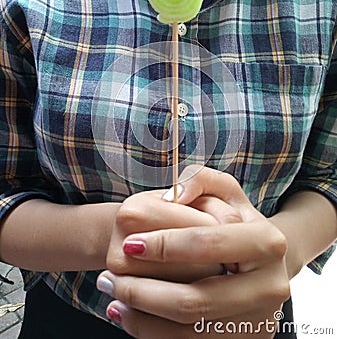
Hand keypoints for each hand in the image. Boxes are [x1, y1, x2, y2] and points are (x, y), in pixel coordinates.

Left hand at [99, 166, 290, 337]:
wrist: (262, 263)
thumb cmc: (236, 222)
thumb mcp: (224, 191)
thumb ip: (199, 179)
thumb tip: (173, 196)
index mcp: (267, 242)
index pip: (207, 243)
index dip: (165, 245)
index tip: (128, 243)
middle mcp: (270, 286)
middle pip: (195, 299)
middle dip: (143, 291)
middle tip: (107, 278)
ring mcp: (259, 322)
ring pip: (188, 330)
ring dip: (141, 316)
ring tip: (111, 296)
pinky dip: (152, 333)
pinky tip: (127, 315)